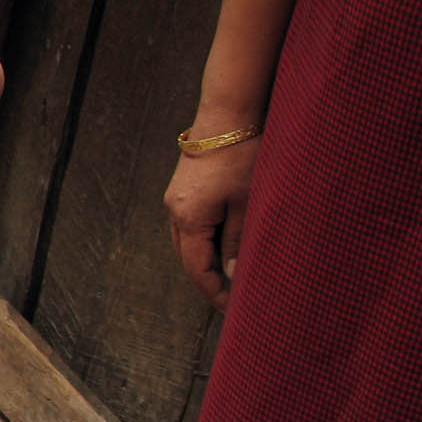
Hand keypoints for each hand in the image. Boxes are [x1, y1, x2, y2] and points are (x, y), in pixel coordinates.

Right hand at [164, 117, 259, 309]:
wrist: (227, 114)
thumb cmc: (241, 155)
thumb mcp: (247, 202)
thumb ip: (238, 241)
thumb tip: (233, 273)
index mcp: (189, 219)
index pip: (197, 269)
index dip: (214, 292)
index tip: (233, 307)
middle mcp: (174, 212)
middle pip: (187, 258)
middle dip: (207, 280)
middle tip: (232, 297)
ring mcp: (175, 199)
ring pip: (187, 242)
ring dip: (205, 260)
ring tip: (230, 274)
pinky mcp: (183, 189)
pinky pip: (190, 225)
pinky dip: (204, 241)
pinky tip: (223, 244)